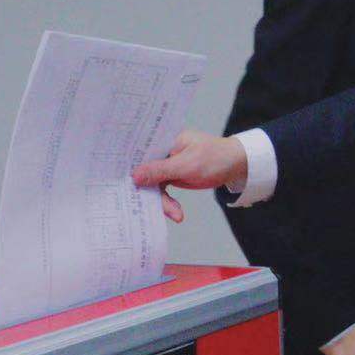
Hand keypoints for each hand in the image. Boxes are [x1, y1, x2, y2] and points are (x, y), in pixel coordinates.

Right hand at [132, 130, 247, 219]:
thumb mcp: (187, 164)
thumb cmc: (216, 157)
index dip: (127, 166)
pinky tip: (176, 213)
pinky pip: (161, 191)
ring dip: (161, 202)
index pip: (139, 151)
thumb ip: (160, 170)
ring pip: (151, 185)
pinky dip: (168, 203)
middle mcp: (161, 151)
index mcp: (163, 139)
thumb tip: (134, 176)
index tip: (119, 183)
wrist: (235, 166)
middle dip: (146, 191)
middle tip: (151, 208)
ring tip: (175, 214)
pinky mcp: (170, 176)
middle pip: (143, 172)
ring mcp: (165, 164)